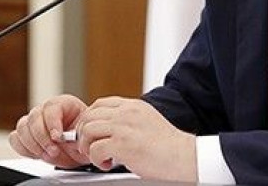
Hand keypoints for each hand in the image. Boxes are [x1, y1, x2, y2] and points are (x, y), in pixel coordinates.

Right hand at [9, 94, 89, 167]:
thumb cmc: (85, 138)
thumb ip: (77, 136)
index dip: (53, 123)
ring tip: (47, 155)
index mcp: (64, 103)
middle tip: (53, 151)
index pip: (51, 107)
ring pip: (22, 127)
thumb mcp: (87, 135)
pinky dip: (24, 148)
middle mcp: (46, 110)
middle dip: (42, 138)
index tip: (58, 138)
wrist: (81, 149)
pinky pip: (15, 139)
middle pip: (34, 117)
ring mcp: (35, 122)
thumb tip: (68, 140)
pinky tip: (37, 154)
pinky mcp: (26, 136)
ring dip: (33, 145)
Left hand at [75, 96, 196, 180]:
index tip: (90, 133)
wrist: (184, 157)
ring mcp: (124, 127)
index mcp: (133, 106)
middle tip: (90, 147)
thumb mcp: (148, 120)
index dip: (89, 119)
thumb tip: (111, 127)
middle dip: (84, 134)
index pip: (100, 104)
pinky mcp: (123, 144)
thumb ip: (130, 119)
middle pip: (89, 116)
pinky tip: (108, 164)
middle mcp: (126, 113)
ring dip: (88, 147)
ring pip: (88, 130)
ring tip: (99, 157)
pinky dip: (96, 160)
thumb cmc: (169, 146)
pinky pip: (95, 150)